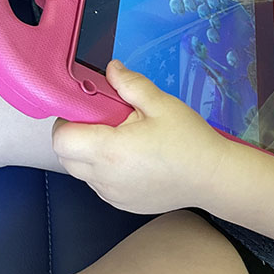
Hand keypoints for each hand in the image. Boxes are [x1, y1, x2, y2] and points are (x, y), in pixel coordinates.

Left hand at [51, 61, 227, 213]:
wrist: (212, 177)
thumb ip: (130, 84)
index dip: (67, 120)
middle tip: (103, 121)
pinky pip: (99, 184)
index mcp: (109, 150)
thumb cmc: (189, 140)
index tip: (87, 109)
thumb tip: (110, 69)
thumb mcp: (161, 104)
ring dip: (89, 154)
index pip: (61, 139)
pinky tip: (132, 160)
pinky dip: (105, 170)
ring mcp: (111, 195)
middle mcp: (104, 177)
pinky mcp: (121, 204)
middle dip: (74, 136)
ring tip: (122, 140)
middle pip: (64, 157)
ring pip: (81, 172)